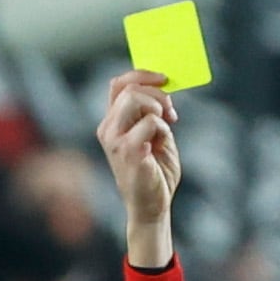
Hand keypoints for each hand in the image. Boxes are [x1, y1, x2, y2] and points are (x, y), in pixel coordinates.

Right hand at [96, 71, 180, 268]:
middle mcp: (108, 129)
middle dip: (156, 92)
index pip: (118, 84)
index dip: (142, 74)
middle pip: (128, 87)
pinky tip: (160, 145)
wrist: (153, 206)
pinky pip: (150, 121)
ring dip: (158, 106)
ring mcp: (114, 140)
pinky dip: (162, 128)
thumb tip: (163, 87)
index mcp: (112, 123)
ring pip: (134, 98)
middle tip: (171, 111)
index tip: (164, 80)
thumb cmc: (155, 172)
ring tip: (167, 124)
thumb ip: (153, 112)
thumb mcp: (155, 134)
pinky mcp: (127, 151)